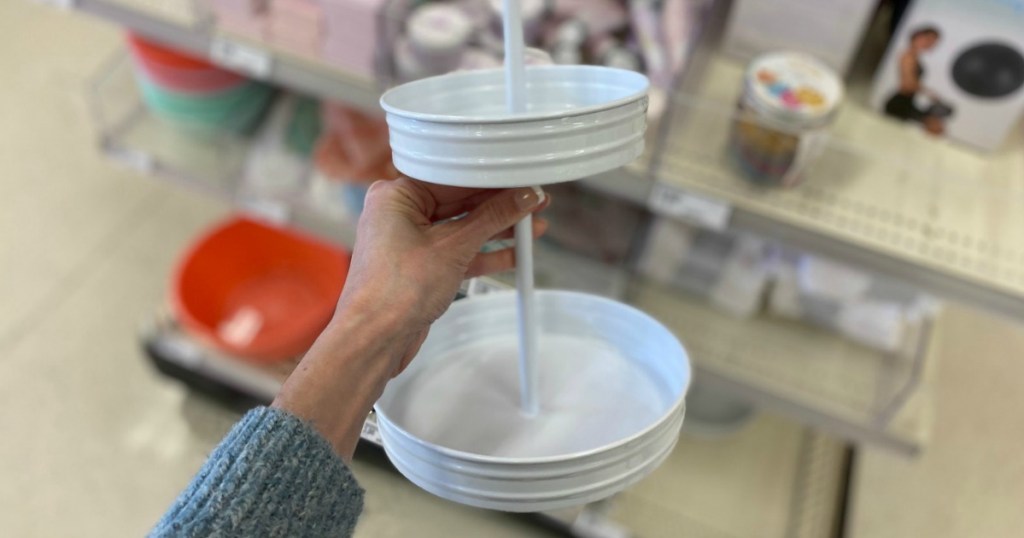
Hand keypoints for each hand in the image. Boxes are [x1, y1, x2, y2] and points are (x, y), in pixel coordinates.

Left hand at [274, 177, 548, 459]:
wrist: (374, 339)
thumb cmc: (394, 291)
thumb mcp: (453, 248)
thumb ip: (492, 219)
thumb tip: (522, 198)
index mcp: (396, 195)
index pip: (453, 178)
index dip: (492, 181)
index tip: (522, 181)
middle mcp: (399, 214)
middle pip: (459, 202)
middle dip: (499, 207)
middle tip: (534, 203)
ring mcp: (409, 241)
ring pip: (461, 228)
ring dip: (496, 231)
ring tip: (533, 226)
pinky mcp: (420, 266)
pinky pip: (457, 251)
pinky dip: (483, 254)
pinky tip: (513, 253)